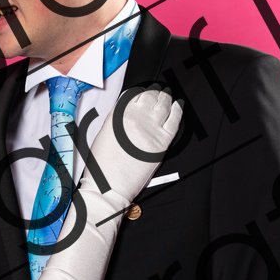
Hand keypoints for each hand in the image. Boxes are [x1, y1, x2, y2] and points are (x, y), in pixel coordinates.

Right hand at [88, 87, 182, 202]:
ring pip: (163, 104)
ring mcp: (150, 129)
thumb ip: (115, 120)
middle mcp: (134, 118)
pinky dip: (177, 110)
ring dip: (166, 98)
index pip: (133, 94)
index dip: (140, 91)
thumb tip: (126, 113)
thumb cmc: (101, 166)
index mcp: (118, 115)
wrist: (109, 187)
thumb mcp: (102, 135)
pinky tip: (178, 105)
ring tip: (167, 95)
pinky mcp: (162, 142)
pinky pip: (174, 120)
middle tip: (158, 91)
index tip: (143, 92)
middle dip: (154, 92)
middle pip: (150, 96)